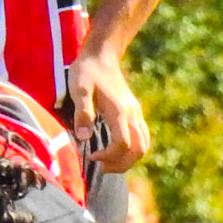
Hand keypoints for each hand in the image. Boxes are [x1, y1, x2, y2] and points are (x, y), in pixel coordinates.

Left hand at [67, 50, 149, 171]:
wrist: (102, 54)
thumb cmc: (87, 71)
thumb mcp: (79, 89)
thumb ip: (82, 113)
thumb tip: (84, 138)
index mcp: (119, 111)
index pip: (123, 144)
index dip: (109, 156)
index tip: (92, 156)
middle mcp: (132, 115)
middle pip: (138, 150)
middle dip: (121, 164)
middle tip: (101, 167)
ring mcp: (136, 114)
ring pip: (143, 146)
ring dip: (128, 160)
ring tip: (108, 163)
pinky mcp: (135, 113)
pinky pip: (142, 138)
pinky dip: (133, 150)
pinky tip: (115, 150)